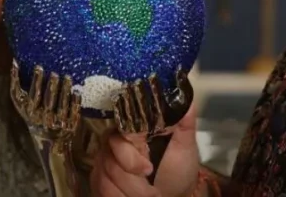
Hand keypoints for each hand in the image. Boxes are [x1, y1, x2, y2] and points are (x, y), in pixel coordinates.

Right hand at [90, 70, 200, 196]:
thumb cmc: (178, 168)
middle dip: (132, 180)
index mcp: (134, 128)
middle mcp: (114, 141)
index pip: (119, 133)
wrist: (173, 193)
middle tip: (152, 189)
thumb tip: (186, 98)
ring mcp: (104, 161)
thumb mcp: (185, 146)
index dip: (129, 155)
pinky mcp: (98, 179)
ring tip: (149, 195)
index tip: (148, 169)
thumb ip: (184, 123)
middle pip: (109, 160)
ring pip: (104, 177)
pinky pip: (100, 189)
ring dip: (129, 192)